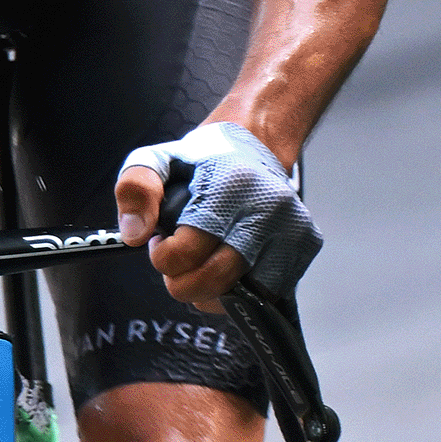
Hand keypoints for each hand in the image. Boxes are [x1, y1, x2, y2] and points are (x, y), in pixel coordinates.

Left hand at [111, 121, 317, 309]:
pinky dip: (240, 291)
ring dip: (212, 290)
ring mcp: (292, 229)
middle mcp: (268, 208)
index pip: (186, 254)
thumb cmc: (202, 160)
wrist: (256, 144)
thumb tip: (136, 235)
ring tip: (207, 258)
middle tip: (181, 257)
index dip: (163, 256)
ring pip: (240, 297)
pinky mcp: (305, 247)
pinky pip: (264, 295)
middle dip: (184, 281)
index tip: (164, 240)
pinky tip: (230, 265)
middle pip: (215, 281)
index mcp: (230, 185)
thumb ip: (135, 190)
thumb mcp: (156, 161)